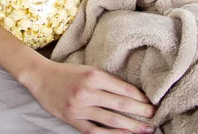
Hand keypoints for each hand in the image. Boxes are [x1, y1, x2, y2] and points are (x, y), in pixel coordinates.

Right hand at [24, 59, 155, 133]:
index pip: (123, 88)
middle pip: (120, 104)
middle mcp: (87, 91)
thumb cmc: (68, 72)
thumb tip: (132, 93)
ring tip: (146, 130)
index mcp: (94, 75)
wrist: (41, 77)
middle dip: (141, 112)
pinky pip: (94, 130)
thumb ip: (108, 80)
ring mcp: (79, 107)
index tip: (153, 103)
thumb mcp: (89, 69)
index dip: (140, 98)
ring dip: (131, 126)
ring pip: (111, 119)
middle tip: (155, 117)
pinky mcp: (72, 119)